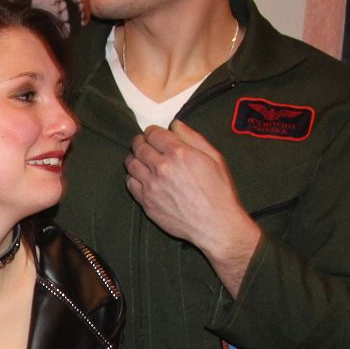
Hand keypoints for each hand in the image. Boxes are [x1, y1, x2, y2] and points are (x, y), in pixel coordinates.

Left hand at [124, 120, 261, 294]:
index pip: (152, 133)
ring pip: (130, 164)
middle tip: (144, 144)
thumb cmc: (219, 191)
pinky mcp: (146, 202)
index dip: (152, 131)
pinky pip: (130, 184)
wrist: (215, 224)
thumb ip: (193, 137)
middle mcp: (161, 167)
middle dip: (140, 142)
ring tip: (141, 160)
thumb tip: (175, 124)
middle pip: (138, 146)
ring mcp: (151, 186)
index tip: (154, 135)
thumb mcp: (214, 157)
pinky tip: (142, 178)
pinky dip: (133, 177)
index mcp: (179, 153)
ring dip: (134, 158)